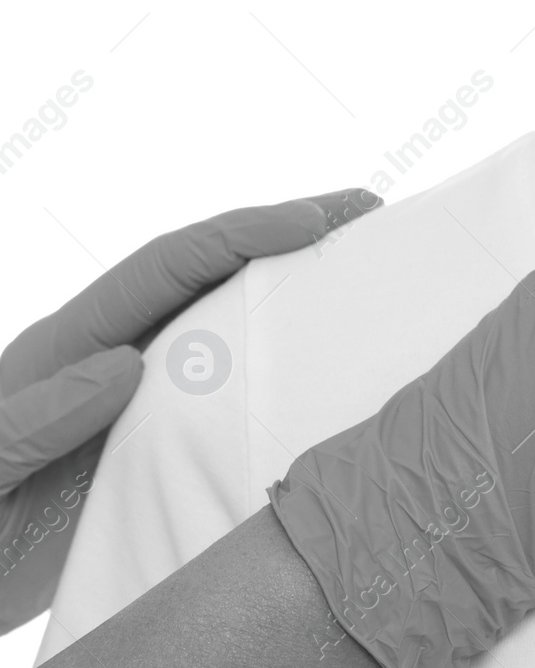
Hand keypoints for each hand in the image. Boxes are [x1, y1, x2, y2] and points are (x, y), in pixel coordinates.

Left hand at [0, 188, 380, 632]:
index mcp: (67, 347)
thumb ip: (34, 420)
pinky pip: (226, 401)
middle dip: (287, 237)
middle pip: (211, 277)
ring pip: (226, 331)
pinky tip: (326, 381)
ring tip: (366, 279)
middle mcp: (110, 359)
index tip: (314, 222)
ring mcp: (135, 403)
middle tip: (367, 218)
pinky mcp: (152, 450)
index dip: (242, 235)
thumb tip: (126, 366)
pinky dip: (280, 378)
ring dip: (293, 298)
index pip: (169, 268)